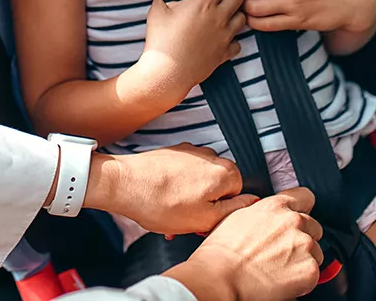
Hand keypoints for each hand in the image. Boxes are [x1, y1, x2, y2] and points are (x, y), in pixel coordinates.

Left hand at [90, 144, 257, 235]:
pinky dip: (176, 189)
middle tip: (185, 222)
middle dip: (203, 207)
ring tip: (169, 215)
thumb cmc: (159, 202)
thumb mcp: (204, 218)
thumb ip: (233, 210)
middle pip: (218, 188)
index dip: (221, 213)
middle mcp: (211, 156)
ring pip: (199, 183)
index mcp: (224, 172)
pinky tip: (161, 202)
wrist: (123, 183)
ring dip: (189, 200)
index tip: (204, 222)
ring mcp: (190, 152)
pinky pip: (183, 175)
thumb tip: (252, 202)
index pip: (239, 196)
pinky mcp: (173, 153)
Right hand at [132, 0, 246, 101]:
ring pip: (243, 17)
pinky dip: (232, 37)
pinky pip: (238, 42)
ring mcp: (224, 36)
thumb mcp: (157, 10)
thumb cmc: (160, 42)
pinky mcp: (224, 53)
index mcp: (202, 3)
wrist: (166, 73)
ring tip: (221, 13)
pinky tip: (220, 36)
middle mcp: (218, 18)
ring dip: (234, 12)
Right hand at [166, 188, 324, 300]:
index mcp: (276, 205)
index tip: (300, 216)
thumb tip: (268, 217)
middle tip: (283, 251)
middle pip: (313, 226)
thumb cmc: (222, 252)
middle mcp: (294, 221)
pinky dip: (303, 279)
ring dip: (303, 259)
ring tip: (279, 268)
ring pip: (316, 251)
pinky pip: (314, 273)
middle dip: (302, 237)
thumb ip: (261, 212)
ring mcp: (304, 245)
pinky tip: (282, 279)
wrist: (221, 278)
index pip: (305, 197)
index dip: (302, 208)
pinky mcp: (309, 269)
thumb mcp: (238, 216)